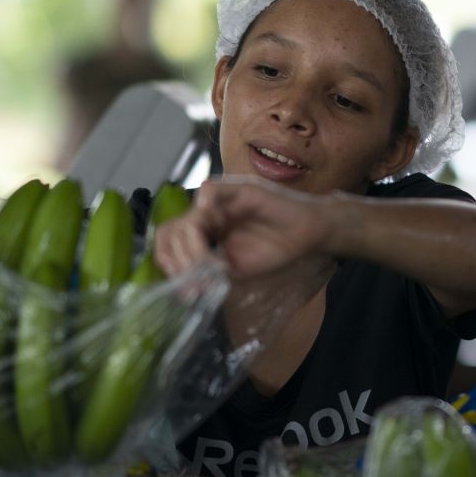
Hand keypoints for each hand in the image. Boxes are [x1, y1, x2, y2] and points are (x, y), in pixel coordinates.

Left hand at [154, 177, 335, 279]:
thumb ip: (210, 273)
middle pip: (171, 232)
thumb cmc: (274, 248)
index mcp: (202, 231)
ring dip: (194, 250)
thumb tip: (188, 285)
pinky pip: (210, 191)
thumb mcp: (235, 269)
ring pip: (187, 220)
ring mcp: (221, 201)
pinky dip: (205, 209)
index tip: (185, 287)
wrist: (307, 234)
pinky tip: (214, 229)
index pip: (168, 241)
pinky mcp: (239, 189)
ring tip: (212, 267)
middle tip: (199, 282)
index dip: (168, 262)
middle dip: (182, 262)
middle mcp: (206, 214)